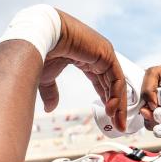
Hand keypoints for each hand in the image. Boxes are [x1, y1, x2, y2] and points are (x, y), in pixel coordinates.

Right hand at [39, 10, 126, 130]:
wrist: (41, 37)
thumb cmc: (41, 52)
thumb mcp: (47, 78)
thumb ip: (51, 93)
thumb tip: (50, 109)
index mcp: (85, 58)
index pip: (101, 81)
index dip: (106, 99)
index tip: (109, 116)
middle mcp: (97, 55)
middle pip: (112, 84)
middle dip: (116, 106)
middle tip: (119, 125)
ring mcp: (104, 53)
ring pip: (117, 83)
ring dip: (119, 104)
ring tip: (118, 123)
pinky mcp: (107, 53)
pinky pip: (117, 78)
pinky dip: (117, 95)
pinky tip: (113, 109)